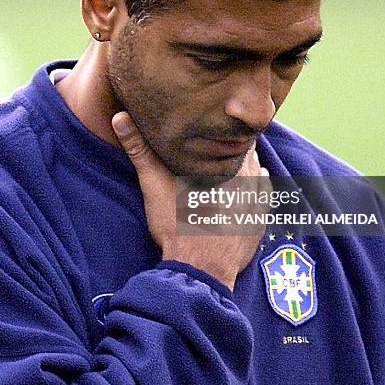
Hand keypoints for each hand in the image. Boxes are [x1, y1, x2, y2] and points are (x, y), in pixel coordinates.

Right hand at [112, 112, 265, 290]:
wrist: (200, 269)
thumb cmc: (177, 224)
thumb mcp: (153, 182)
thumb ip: (139, 148)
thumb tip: (119, 116)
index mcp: (224, 161)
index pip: (228, 133)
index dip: (219, 128)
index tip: (211, 123)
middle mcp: (246, 175)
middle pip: (243, 149)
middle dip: (232, 146)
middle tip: (219, 141)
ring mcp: (256, 199)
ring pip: (255, 169)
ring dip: (246, 164)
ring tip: (233, 159)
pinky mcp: (260, 220)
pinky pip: (265, 194)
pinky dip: (259, 186)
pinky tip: (254, 182)